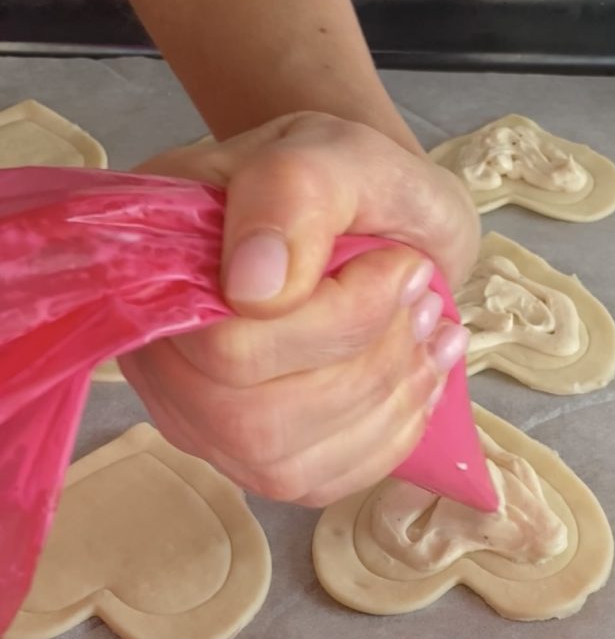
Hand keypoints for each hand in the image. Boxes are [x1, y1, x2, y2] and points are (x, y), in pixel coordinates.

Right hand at [121, 111, 480, 506]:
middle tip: (424, 302)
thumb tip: (252, 289)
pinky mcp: (262, 460)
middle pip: (256, 421)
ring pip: (289, 463)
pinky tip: (423, 376)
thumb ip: (292, 195)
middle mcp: (163, 359)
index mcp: (159, 269)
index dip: (334, 322)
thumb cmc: (353, 185)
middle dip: (371, 363)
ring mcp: (206, 421)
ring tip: (432, 331)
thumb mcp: (336, 155)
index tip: (402, 267)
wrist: (379, 220)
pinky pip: (324, 483)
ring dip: (390, 397)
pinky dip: (394, 432)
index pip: (225, 348)